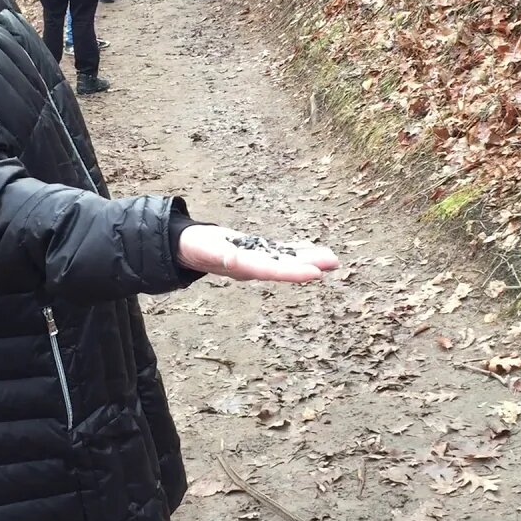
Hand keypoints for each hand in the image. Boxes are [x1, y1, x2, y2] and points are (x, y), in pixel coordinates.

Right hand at [177, 226, 339, 282]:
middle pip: (284, 267)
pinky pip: (279, 252)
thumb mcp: (203, 249)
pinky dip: (296, 250)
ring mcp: (256, 261)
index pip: (272, 271)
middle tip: (334, 262)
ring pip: (286, 260)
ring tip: (332, 258)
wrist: (186, 248)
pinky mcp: (256, 253)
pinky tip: (310, 248)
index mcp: (242, 267)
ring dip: (308, 259)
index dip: (294, 272)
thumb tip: (231, 259)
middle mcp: (253, 267)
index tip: (315, 274)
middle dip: (308, 265)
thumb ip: (218, 254)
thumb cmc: (194, 247)